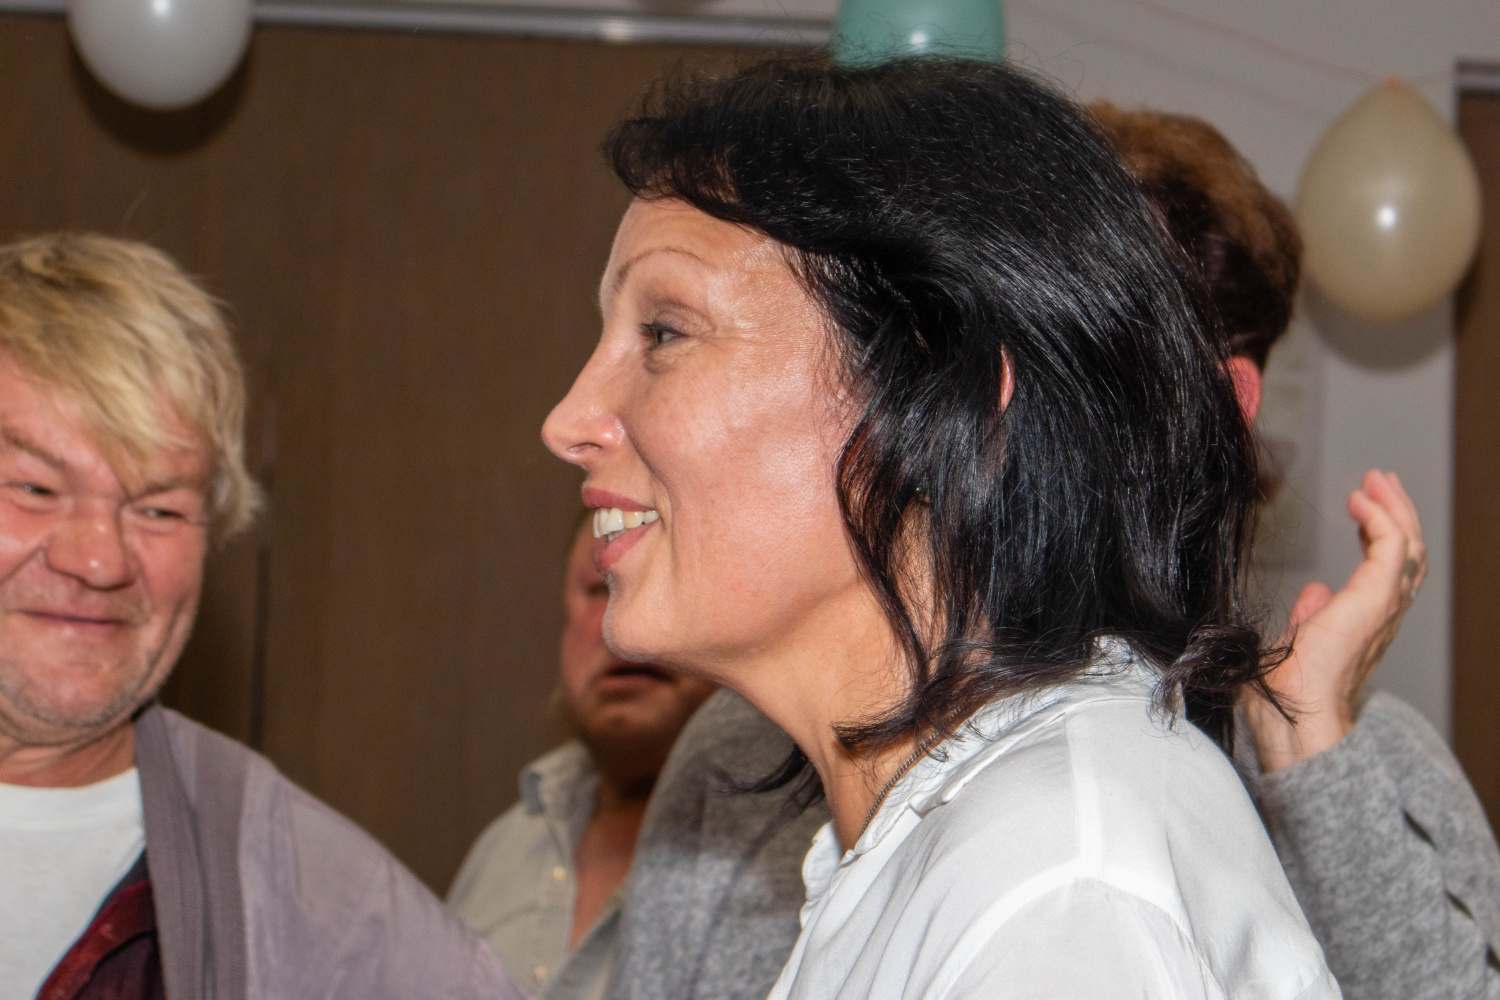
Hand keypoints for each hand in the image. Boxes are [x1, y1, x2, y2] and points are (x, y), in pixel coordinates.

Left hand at [1244, 469, 1425, 773]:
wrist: (1291, 713)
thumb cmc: (1284, 693)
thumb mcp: (1294, 642)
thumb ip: (1309, 616)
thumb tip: (1314, 592)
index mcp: (1363, 626)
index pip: (1384, 572)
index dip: (1377, 535)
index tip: (1360, 506)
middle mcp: (1382, 617)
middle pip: (1406, 554)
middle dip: (1395, 513)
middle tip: (1380, 482)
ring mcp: (1383, 609)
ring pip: (1408, 547)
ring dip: (1393, 508)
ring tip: (1376, 481)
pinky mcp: (1376, 601)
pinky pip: (1392, 547)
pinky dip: (1380, 518)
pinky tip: (1361, 500)